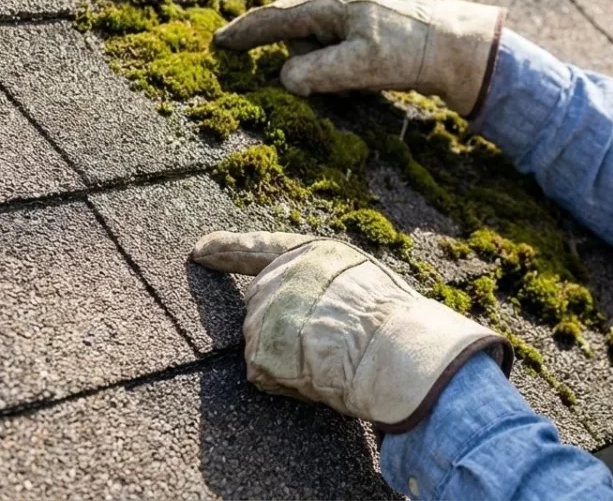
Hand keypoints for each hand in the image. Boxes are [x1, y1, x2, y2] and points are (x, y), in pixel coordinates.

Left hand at [191, 230, 512, 431]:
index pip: (258, 248)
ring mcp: (267, 311)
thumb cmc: (394, 319)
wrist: (394, 346)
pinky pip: (265, 375)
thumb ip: (328, 285)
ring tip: (331, 360)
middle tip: (324, 349)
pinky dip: (287, 383)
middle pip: (262, 310)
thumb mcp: (364, 280)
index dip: (226, 250)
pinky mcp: (260, 348)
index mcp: (312, 252)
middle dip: (282, 333)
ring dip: (290, 360)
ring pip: (264, 346)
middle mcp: (282, 274)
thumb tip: (316, 308)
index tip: (198, 252)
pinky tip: (318, 376)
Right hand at [214, 0, 504, 116]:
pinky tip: (350, 73)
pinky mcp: (369, 18)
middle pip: (293, 21)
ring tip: (345, 80)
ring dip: (315, 56)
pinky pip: (334, 35)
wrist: (456, 45)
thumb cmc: (409, 54)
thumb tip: (284, 79)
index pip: (277, 16)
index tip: (220, 43)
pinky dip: (331, 53)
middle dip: (281, 43)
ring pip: (315, 31)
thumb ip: (317, 73)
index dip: (247, 31)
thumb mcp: (360, 68)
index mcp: (333, 2)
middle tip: (277, 63)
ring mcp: (356, 4)